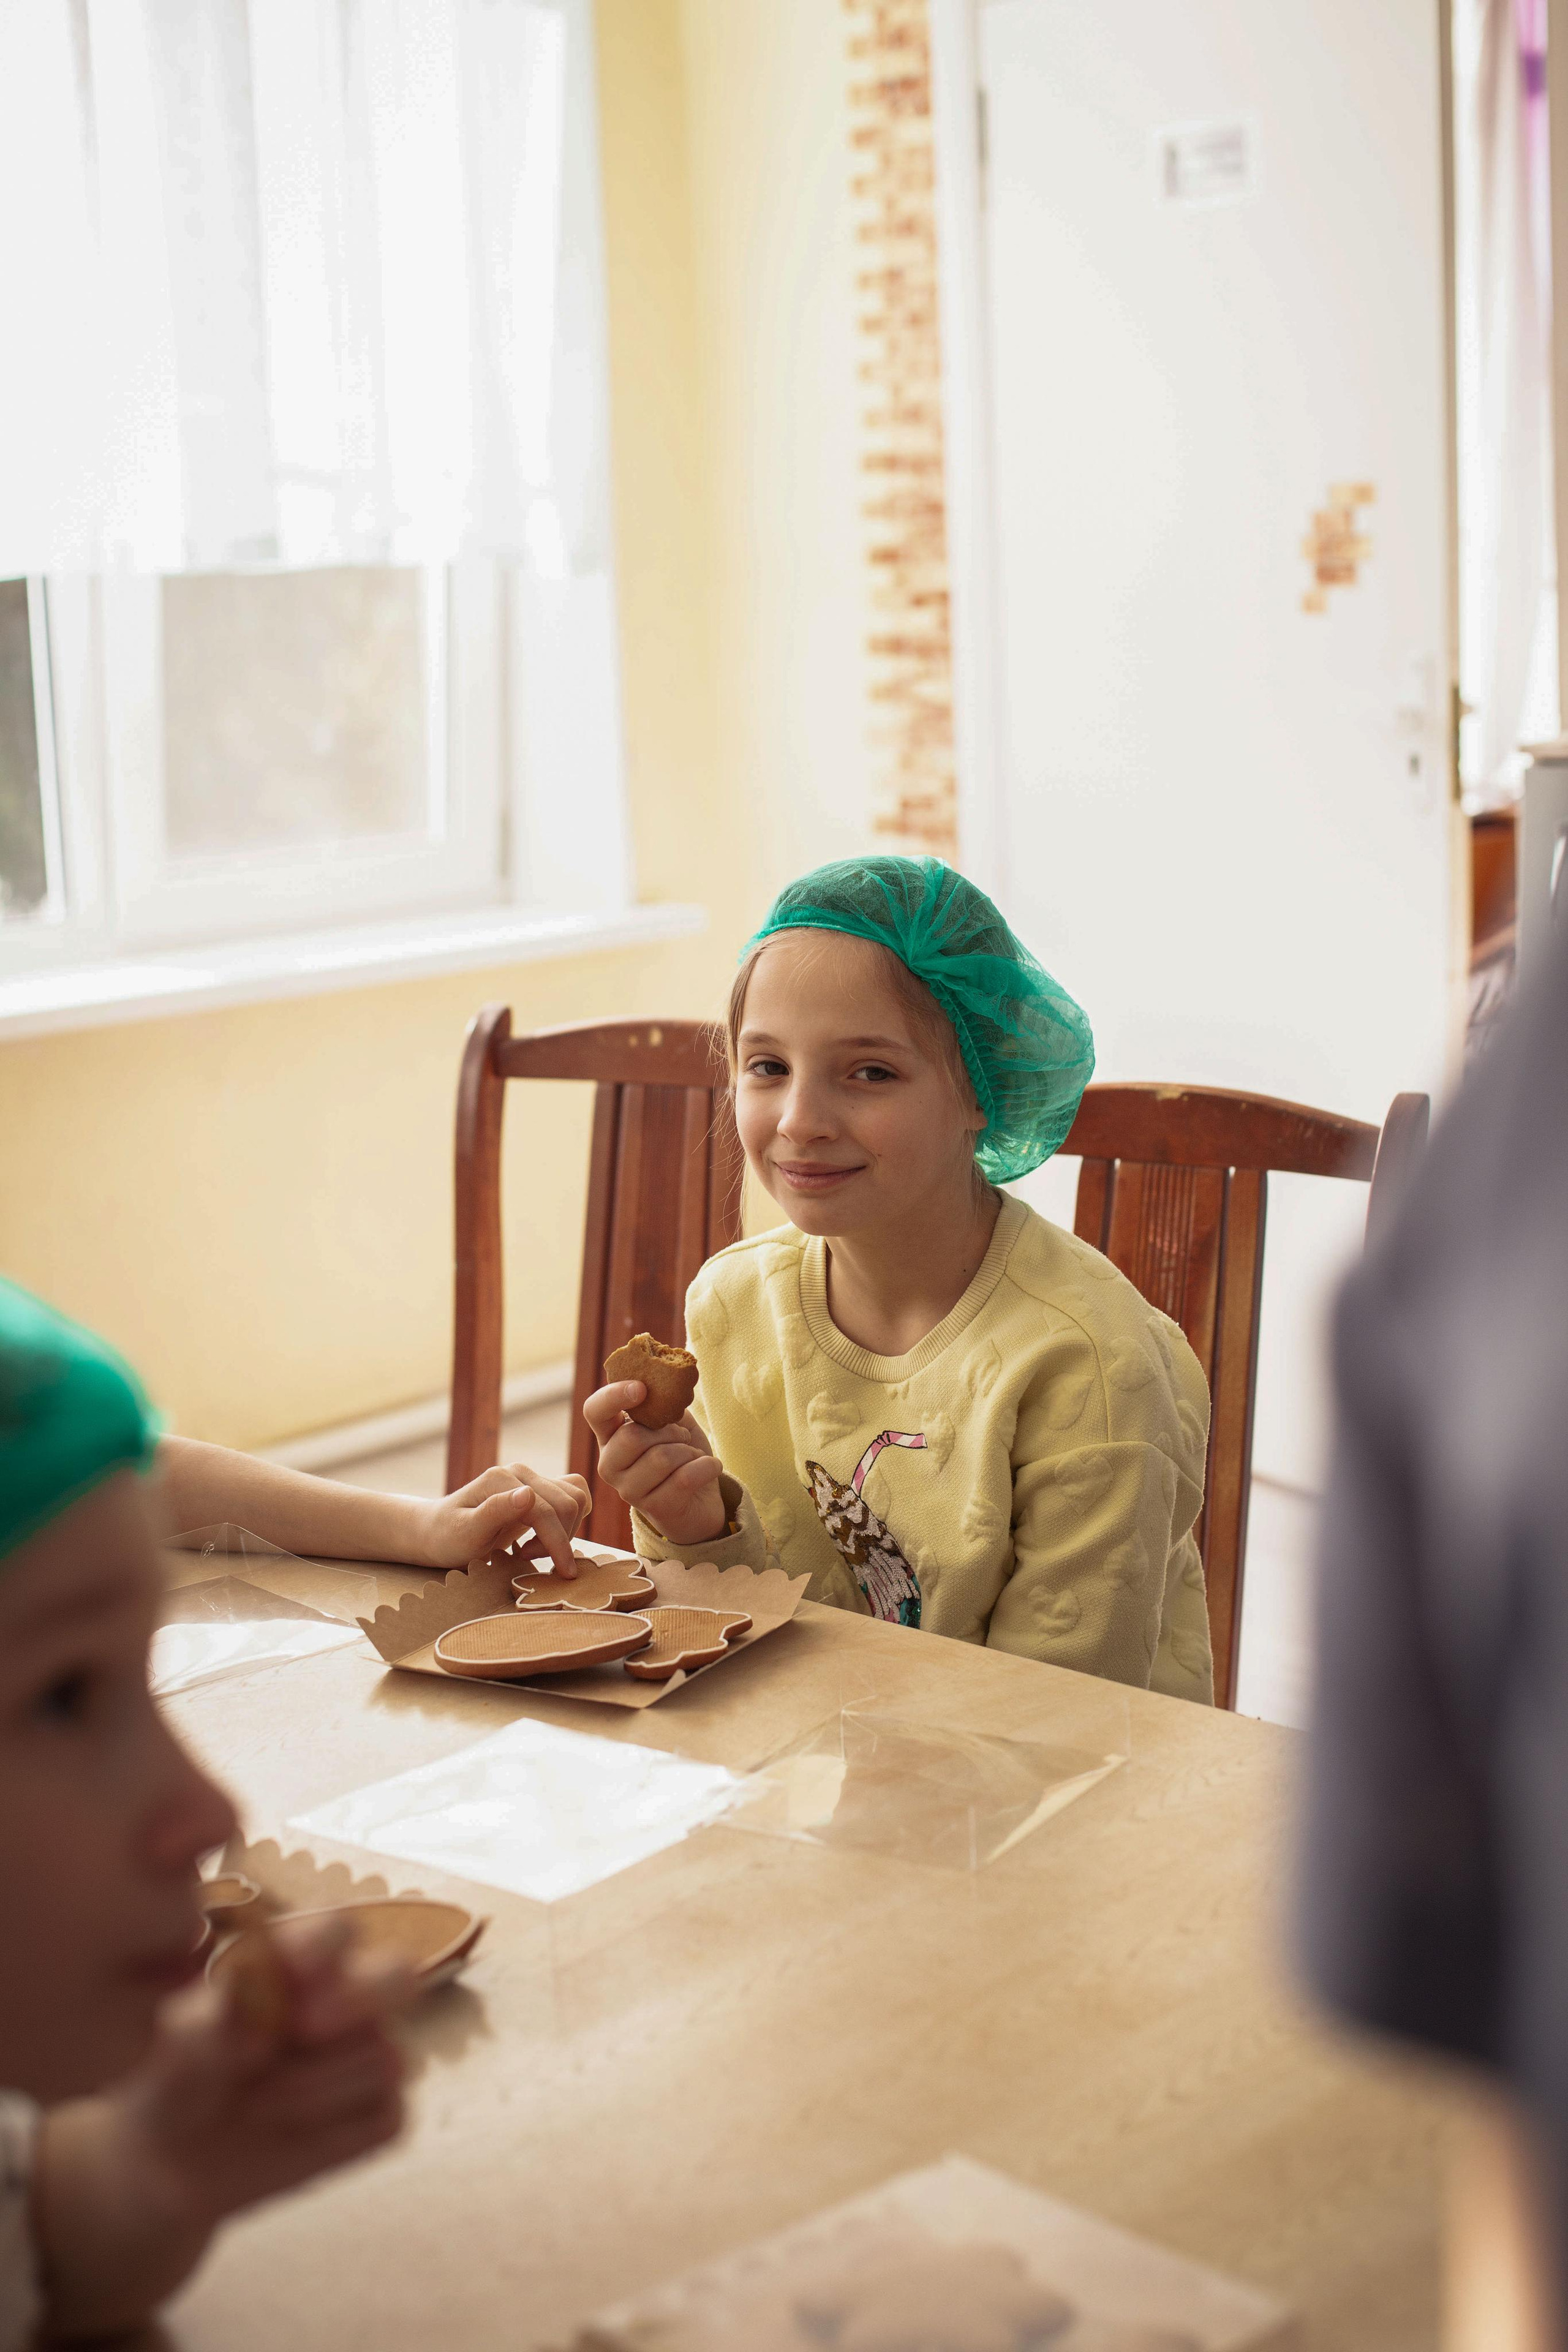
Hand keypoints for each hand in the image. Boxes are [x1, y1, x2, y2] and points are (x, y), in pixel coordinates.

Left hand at [118, 1915, 412, 2230]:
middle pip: (399, 1975)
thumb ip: (215, 2011)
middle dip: (359, 1998)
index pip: (338, 1931)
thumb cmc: (175, 2076)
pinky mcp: (380, 2114)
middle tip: (304, 2026)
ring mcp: (370, 2054)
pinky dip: (336, 2130)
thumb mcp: (178, 2043)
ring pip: (384, 2057)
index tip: (291, 1970)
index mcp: (303, 1961)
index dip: (324, 1947)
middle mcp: (349, 1999)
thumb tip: (253, 1987)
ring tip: (253, 2102)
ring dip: (313, 2087)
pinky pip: (388, 2114)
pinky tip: (288, 2134)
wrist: (170, 2159)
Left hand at [418, 1464, 590, 1577]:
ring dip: (566, 1529)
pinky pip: (573, 1496)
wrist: (438, 1532)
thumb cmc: (448, 1538)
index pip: (546, 1510)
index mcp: (501, 1479)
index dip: (558, 1543)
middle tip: (528, 1558)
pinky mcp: (539, 1489)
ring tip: (534, 1550)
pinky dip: (570, 1520)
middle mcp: (520, 1473)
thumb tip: (528, 1494)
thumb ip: (495, 1512)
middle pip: (567, 1502)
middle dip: (559, 1538)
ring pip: (576, 1497)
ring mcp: (530, 1479)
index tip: (564, 1573)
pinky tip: (546, 1538)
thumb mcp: (465, 1533)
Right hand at [583, 1384, 727, 1546]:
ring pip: (661, 1458)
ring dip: (688, 1451)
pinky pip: (684, 1478)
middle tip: (681, 1437)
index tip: (641, 1389)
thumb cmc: (680, 1453)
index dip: (613, 1396)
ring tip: (693, 1455)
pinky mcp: (655, 1508)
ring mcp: (629, 1490)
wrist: (699, 1499)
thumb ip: (662, 1403)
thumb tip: (664, 1387)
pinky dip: (706, 1466)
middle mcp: (610, 1464)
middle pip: (632, 1437)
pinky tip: (710, 1467)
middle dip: (669, 1431)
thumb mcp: (671, 1421)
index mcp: (610, 1436)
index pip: (594, 1411)